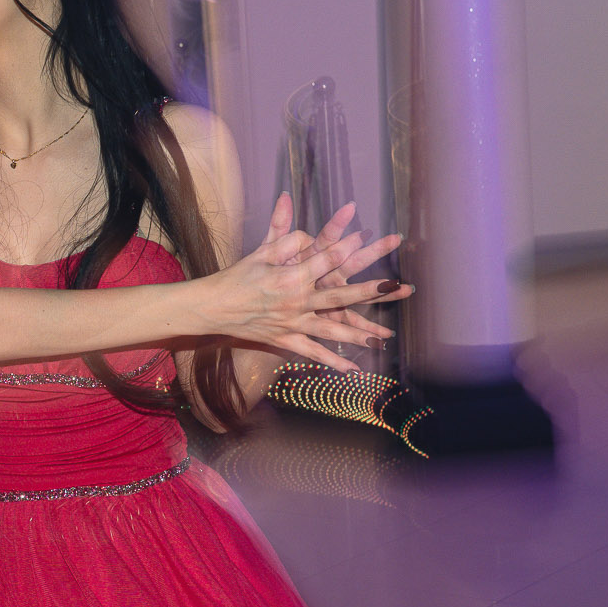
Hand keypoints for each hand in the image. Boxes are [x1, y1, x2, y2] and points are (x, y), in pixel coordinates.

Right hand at [196, 198, 413, 372]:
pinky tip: (353, 369)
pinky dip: (332, 361)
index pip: (323, 259)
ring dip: (359, 334)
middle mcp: (295, 301)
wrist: (213, 307)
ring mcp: (291, 323)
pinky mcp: (285, 340)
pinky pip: (312, 352)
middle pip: (338, 295)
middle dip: (369, 291)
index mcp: (290, 276)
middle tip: (394, 286)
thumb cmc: (238, 276)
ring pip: (331, 329)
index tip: (364, 238)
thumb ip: (287, 240)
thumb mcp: (261, 252)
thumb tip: (310, 237)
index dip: (344, 248)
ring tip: (383, 338)